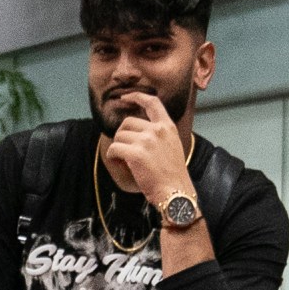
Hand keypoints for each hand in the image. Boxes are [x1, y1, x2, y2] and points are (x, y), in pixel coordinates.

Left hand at [97, 89, 192, 213]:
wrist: (175, 192)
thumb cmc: (172, 175)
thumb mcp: (172, 146)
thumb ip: (158, 135)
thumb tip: (136, 131)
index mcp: (167, 127)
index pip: (152, 103)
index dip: (137, 97)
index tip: (126, 97)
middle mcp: (157, 130)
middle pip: (127, 122)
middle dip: (122, 135)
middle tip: (125, 150)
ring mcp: (146, 141)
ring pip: (119, 136)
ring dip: (118, 148)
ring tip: (124, 160)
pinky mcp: (135, 153)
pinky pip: (114, 148)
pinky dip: (112, 157)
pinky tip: (119, 163)